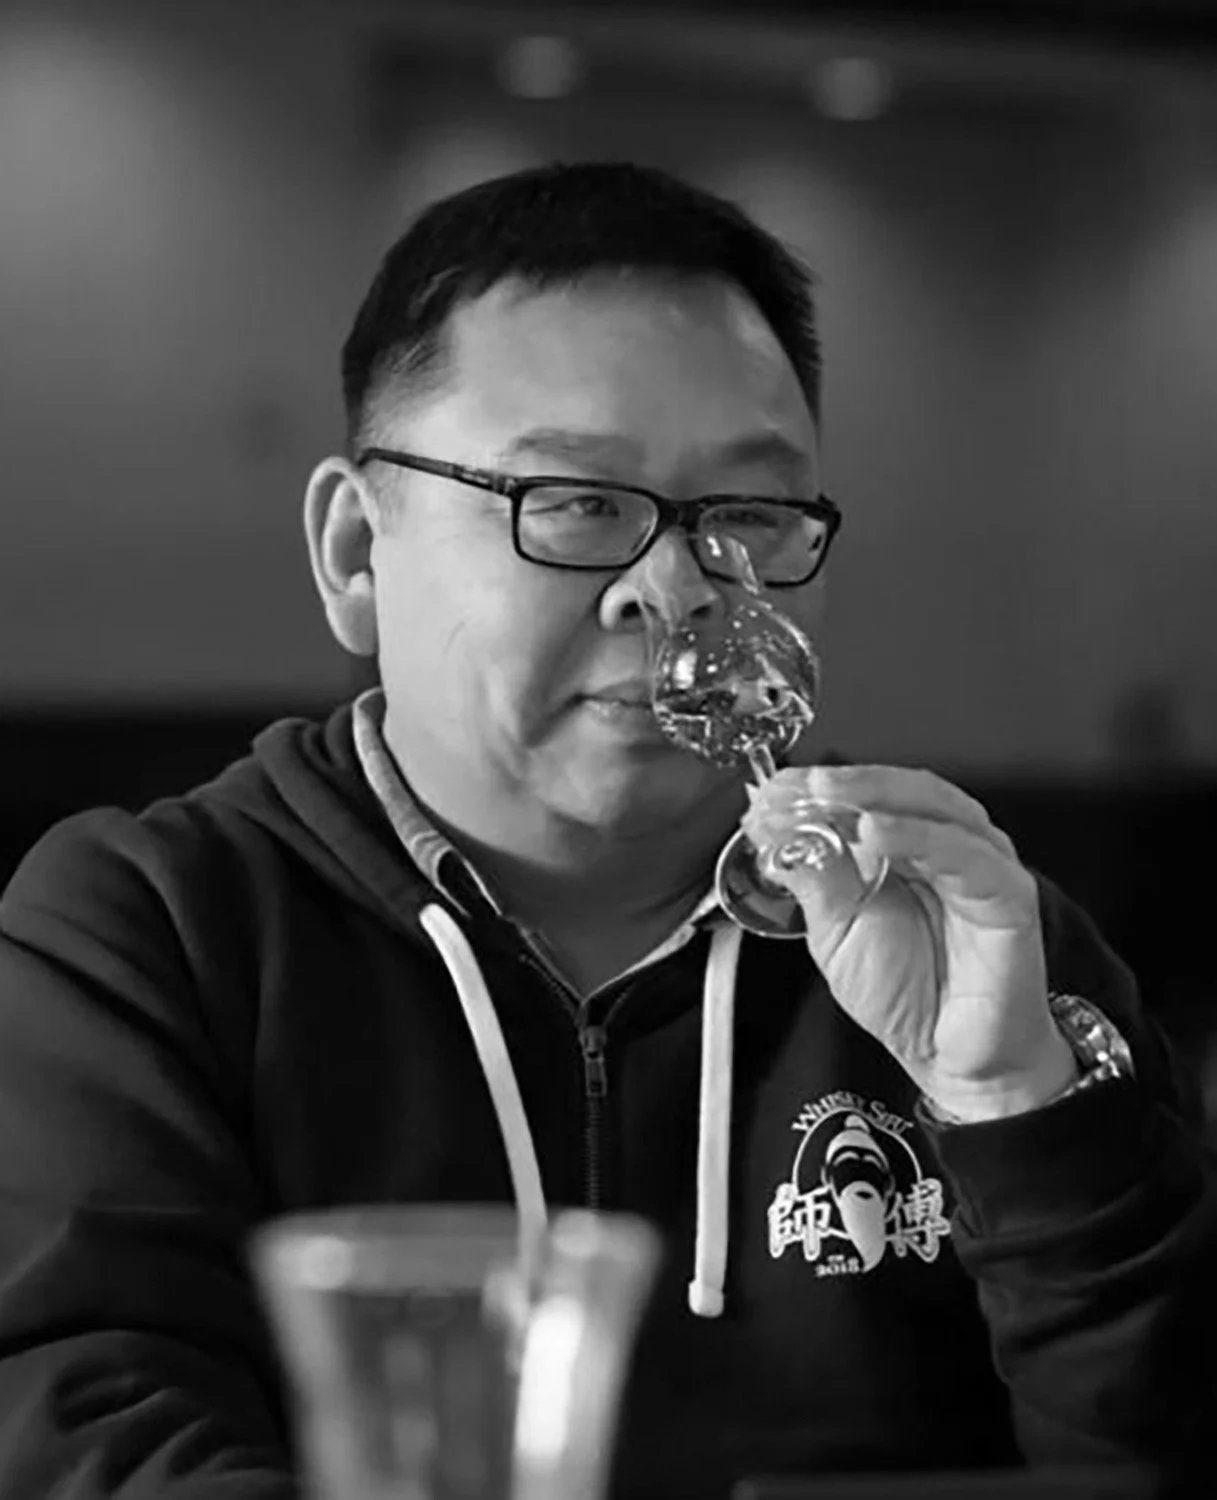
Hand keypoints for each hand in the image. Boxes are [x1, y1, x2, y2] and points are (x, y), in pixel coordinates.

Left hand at [742, 765, 1077, 1121]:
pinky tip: (875, 834)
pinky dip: (917, 837)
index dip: (818, 786)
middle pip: (900, 788)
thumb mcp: (836, 932)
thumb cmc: (904, 994)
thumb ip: (814, 879)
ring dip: (875, 795)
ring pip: (933, 807)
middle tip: (798, 785)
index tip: (772, 789)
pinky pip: (963, 855)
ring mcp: (980, 865)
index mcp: (906, 847)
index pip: (865, 796)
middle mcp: (947, 846)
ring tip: (826, 798)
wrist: (950, 1059)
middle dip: (844, 782)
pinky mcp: (1007, 895)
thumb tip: (777, 832)